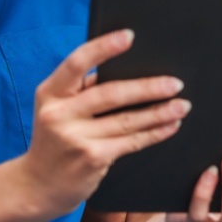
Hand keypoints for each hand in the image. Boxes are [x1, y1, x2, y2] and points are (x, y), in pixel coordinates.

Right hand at [23, 29, 188, 215]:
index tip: (129, 36)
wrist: (39, 185)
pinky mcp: (93, 158)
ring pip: (127, 120)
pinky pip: (131, 142)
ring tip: (182, 105)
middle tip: (175, 83)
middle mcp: (59, 114)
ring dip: (160, 112)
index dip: (103, 48)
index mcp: (49, 93)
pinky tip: (170, 125)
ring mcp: (76, 138)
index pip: (76, 63)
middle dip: (148, 87)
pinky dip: (154, 132)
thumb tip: (129, 71)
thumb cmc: (54, 140)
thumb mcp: (56, 109)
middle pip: (110, 94)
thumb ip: (82, 91)